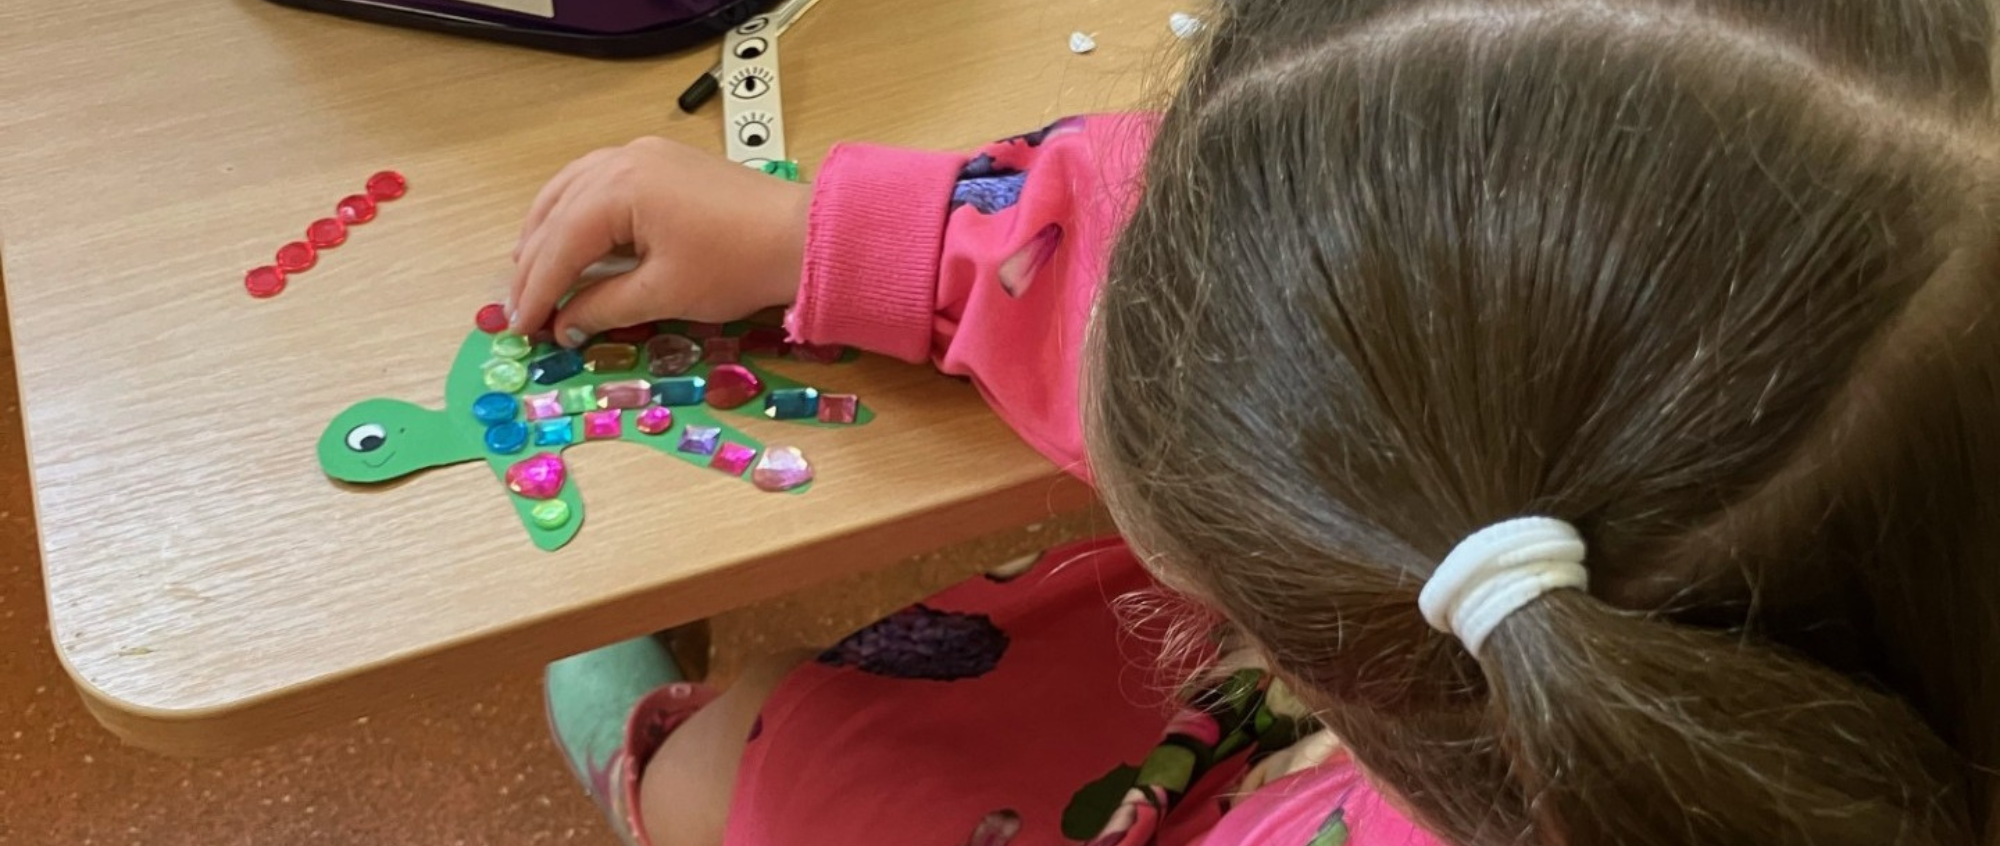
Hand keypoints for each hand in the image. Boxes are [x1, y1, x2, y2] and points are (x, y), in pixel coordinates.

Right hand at [508, 136, 811, 345]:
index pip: (559, 244)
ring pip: (570, 192)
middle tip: (521, 310)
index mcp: (619, 188)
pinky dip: (574, 213)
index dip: (536, 291)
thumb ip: (604, 306)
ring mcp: (641, 154)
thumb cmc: (740, 263)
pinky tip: (569, 237)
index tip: (521, 327)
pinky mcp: (659, 161)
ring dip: (547, 234)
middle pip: (557, 215)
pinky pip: (596, 182)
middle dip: (534, 265)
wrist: (803, 235)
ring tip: (531, 275)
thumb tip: (565, 324)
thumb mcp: (664, 294)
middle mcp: (622, 160)